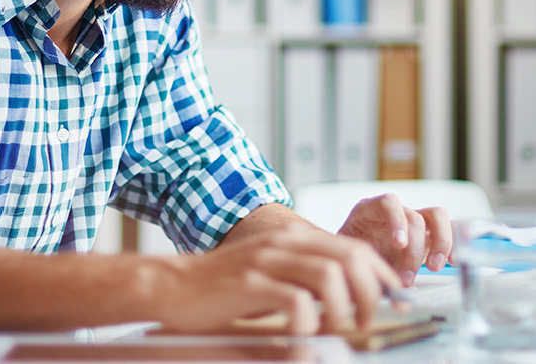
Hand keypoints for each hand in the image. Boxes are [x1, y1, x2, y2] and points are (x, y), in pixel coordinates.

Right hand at [153, 223, 401, 334]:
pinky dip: (309, 322)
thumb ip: (304, 277)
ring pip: (329, 275)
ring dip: (344, 308)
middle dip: (371, 291)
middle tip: (367, 320)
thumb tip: (347, 299)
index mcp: (293, 237)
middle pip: (349, 256)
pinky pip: (296, 301)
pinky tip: (302, 333)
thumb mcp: (272, 272)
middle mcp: (284, 241)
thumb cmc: (226, 286)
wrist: (176, 285)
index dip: (381, 273)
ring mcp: (267, 259)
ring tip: (338, 328)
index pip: (354, 247)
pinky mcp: (250, 282)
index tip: (393, 300)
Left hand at [337, 194, 451, 285]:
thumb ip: (362, 265)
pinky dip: (455, 243)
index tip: (398, 244)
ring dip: (440, 243)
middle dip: (413, 250)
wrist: (353, 261)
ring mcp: (414, 220)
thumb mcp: (350, 256)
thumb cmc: (351, 256)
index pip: (389, 203)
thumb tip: (379, 287)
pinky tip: (453, 262)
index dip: (397, 221)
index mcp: (370, 209)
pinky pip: (450, 229)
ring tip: (434, 267)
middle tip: (408, 276)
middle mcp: (395, 212)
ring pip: (437, 217)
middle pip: (414, 217)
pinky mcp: (429, 234)